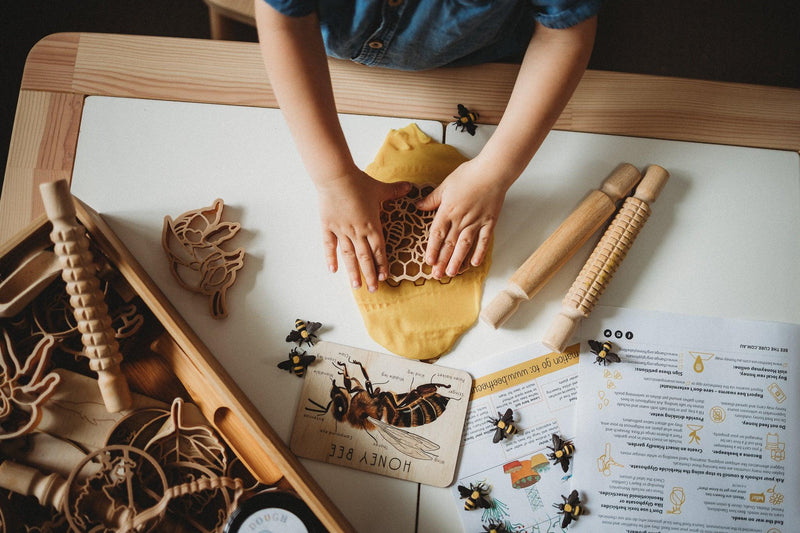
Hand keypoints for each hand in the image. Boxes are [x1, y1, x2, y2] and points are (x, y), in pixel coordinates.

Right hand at [317, 170, 410, 290]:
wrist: (336, 177)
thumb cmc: (358, 182)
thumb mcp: (380, 188)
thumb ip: (395, 191)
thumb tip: (410, 187)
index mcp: (372, 225)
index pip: (379, 249)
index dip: (382, 264)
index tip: (384, 277)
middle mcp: (358, 232)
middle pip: (365, 258)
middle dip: (370, 275)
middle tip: (373, 289)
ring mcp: (342, 231)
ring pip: (349, 256)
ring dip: (353, 272)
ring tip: (356, 286)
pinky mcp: (328, 227)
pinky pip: (329, 246)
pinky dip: (331, 258)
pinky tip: (333, 270)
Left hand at [416, 159, 506, 277]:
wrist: (493, 171)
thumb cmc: (469, 175)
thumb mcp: (445, 185)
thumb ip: (432, 199)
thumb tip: (417, 206)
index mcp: (448, 210)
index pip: (437, 234)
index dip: (432, 249)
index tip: (428, 261)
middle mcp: (461, 219)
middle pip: (449, 244)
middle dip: (442, 260)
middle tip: (437, 275)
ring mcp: (476, 222)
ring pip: (464, 245)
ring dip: (457, 260)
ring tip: (451, 273)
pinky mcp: (489, 222)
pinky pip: (484, 241)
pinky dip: (479, 252)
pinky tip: (474, 263)